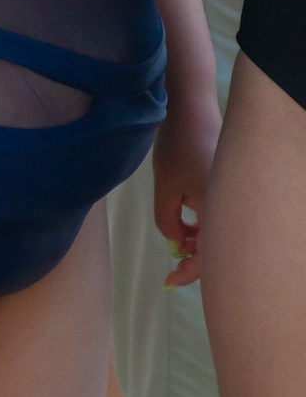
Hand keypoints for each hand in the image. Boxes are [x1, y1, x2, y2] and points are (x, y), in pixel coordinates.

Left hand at [151, 89, 217, 287]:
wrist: (193, 114)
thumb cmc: (177, 148)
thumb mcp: (164, 188)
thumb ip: (167, 221)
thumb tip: (176, 244)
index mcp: (219, 210)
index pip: (210, 255)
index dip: (189, 273)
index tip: (168, 282)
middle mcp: (231, 208)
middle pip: (218, 248)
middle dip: (195, 260)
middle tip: (173, 264)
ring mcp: (230, 200)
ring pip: (217, 234)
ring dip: (197, 242)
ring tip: (176, 239)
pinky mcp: (227, 192)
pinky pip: (218, 220)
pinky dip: (202, 228)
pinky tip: (185, 227)